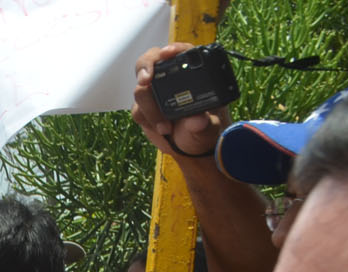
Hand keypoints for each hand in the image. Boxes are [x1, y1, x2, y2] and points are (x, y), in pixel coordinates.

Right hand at [133, 43, 230, 160]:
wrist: (192, 146)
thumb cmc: (205, 130)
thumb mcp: (209, 128)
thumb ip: (204, 124)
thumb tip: (198, 120)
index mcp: (192, 71)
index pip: (181, 51)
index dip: (173, 49)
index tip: (168, 53)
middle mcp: (170, 77)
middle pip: (150, 61)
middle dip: (145, 67)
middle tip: (146, 79)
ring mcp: (154, 92)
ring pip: (140, 90)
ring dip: (149, 107)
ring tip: (165, 126)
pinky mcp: (143, 107)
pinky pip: (137, 110)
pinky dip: (147, 119)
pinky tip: (160, 128)